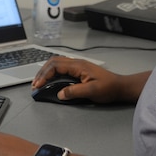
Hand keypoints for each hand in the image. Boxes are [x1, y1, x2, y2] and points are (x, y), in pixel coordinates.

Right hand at [32, 57, 146, 103]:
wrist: (120, 87)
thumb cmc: (109, 88)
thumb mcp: (92, 92)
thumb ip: (74, 92)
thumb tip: (59, 94)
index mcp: (78, 66)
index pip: (55, 66)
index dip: (44, 75)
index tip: (38, 85)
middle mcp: (76, 63)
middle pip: (53, 62)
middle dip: (42, 73)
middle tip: (35, 84)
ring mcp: (77, 66)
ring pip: (56, 64)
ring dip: (46, 72)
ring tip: (39, 82)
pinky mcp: (79, 71)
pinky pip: (61, 68)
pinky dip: (52, 74)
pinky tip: (50, 80)